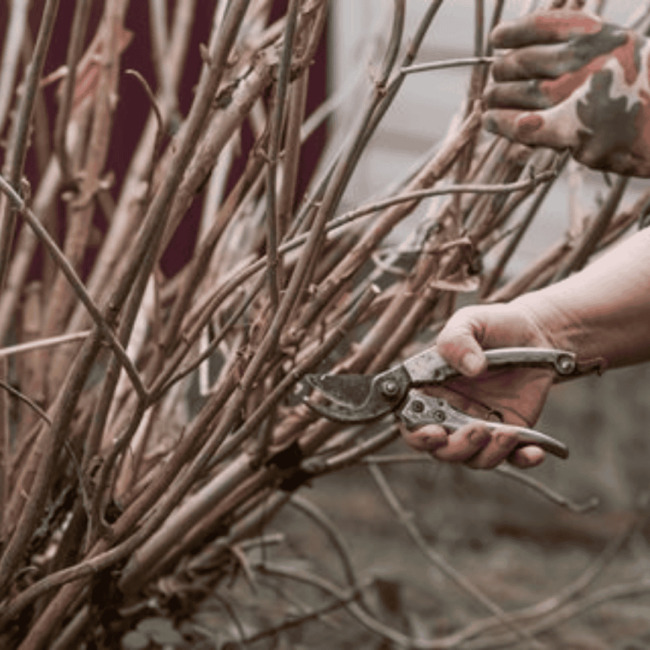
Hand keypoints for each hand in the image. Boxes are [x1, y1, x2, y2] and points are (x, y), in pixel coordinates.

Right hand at [401, 302, 556, 468]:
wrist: (535, 332)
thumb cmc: (493, 326)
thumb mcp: (470, 321)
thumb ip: (459, 339)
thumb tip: (471, 367)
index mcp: (431, 389)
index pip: (412, 422)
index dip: (418, 434)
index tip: (435, 432)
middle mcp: (451, 413)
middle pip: (442, 449)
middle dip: (456, 448)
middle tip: (478, 430)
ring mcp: (480, 425)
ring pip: (474, 458)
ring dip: (489, 454)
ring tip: (509, 432)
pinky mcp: (510, 432)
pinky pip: (512, 458)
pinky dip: (522, 460)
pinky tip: (534, 452)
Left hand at [483, 10, 649, 176]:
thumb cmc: (649, 90)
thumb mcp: (624, 51)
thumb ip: (589, 47)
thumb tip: (544, 48)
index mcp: (597, 36)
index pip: (540, 26)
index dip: (513, 33)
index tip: (498, 39)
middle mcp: (582, 61)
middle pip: (520, 62)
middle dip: (501, 71)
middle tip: (495, 80)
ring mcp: (574, 96)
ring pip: (514, 93)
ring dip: (496, 98)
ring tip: (490, 102)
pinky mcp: (571, 131)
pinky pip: (522, 125)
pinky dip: (502, 123)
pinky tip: (491, 121)